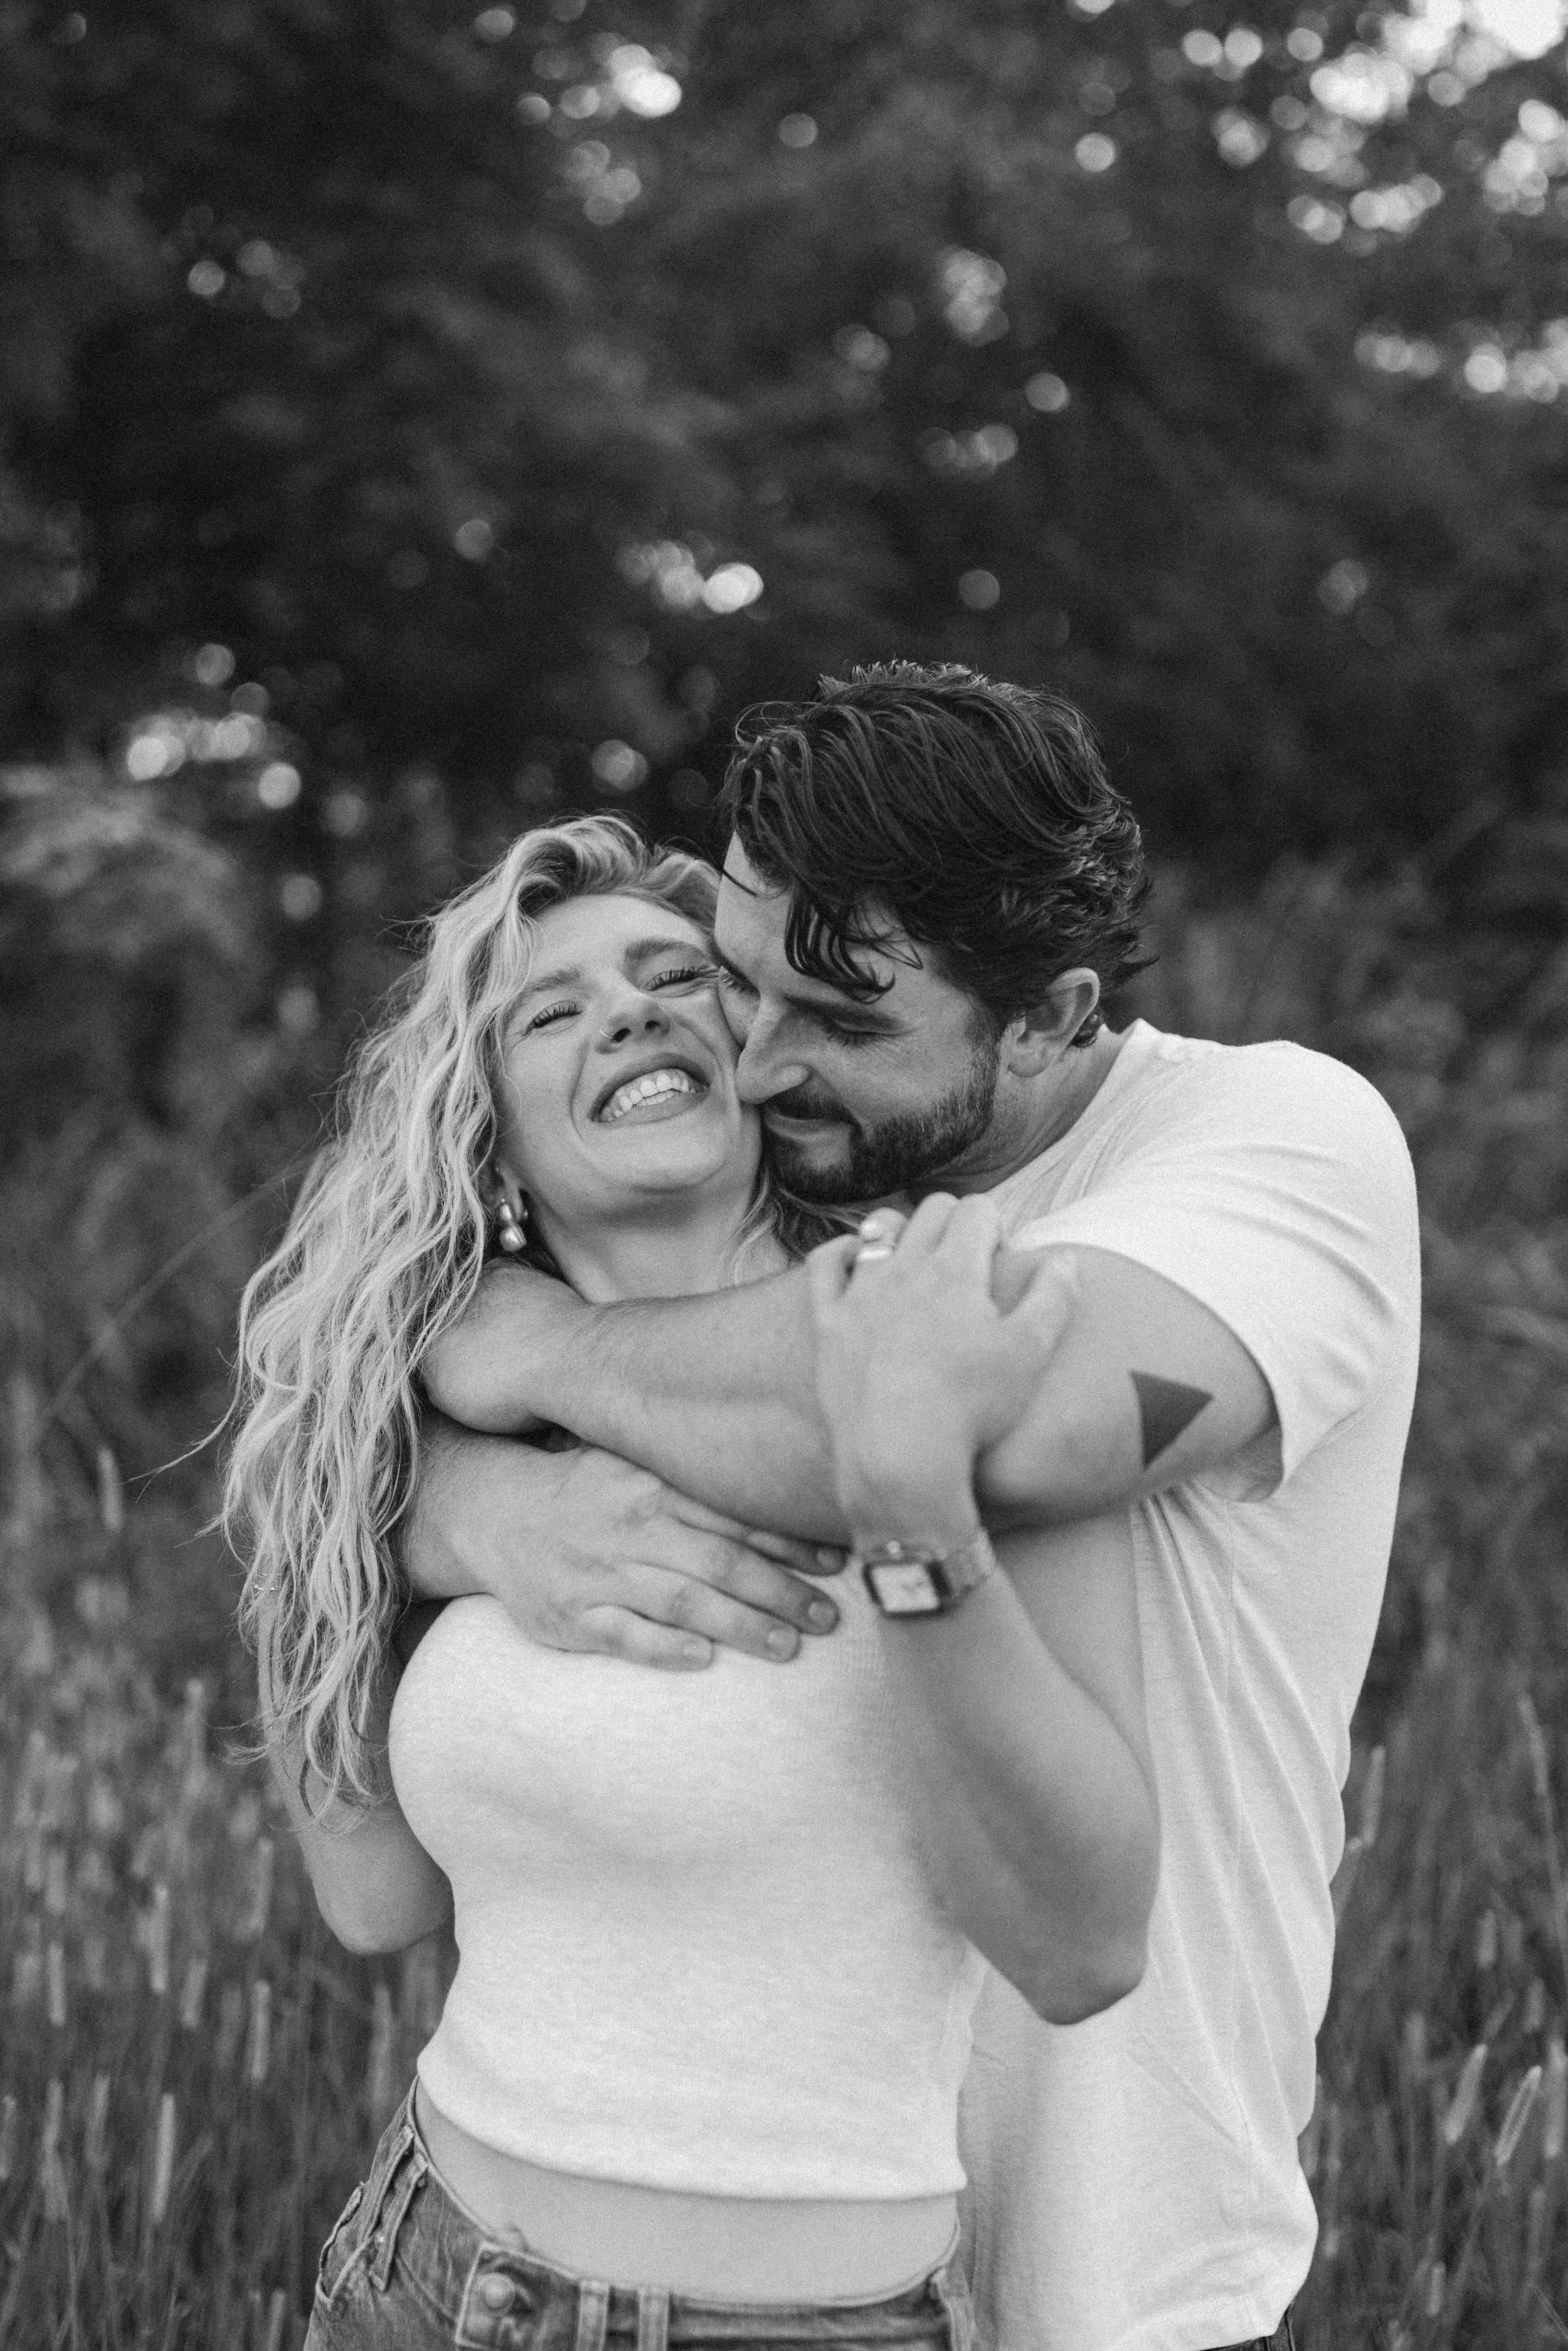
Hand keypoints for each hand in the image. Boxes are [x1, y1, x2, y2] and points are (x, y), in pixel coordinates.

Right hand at [431, 1433, 844, 1670]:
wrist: (490, 1509)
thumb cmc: (582, 1487)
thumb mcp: (634, 1461)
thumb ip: (696, 1480)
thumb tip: (780, 1483)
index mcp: (652, 1487)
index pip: (734, 1515)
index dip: (790, 1540)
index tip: (838, 1561)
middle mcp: (631, 1528)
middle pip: (719, 1562)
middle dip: (780, 1590)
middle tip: (830, 1617)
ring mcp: (599, 1575)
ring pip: (680, 1601)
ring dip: (740, 1624)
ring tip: (790, 1646)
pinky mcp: (570, 1618)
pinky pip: (623, 1635)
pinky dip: (664, 1648)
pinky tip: (705, 1659)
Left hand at [807, 1195, 1077, 1541]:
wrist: (899, 1456)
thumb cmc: (972, 1408)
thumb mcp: (1031, 1353)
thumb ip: (1055, 1297)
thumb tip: (1066, 1257)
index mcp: (956, 1269)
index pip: (978, 1208)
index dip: (995, 1225)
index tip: (1000, 1260)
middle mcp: (904, 1268)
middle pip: (933, 1210)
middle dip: (956, 1222)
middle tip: (968, 1263)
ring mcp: (860, 1292)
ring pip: (879, 1227)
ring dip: (904, 1231)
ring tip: (918, 1262)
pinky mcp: (828, 1322)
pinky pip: (825, 1263)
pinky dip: (842, 1251)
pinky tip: (856, 1262)